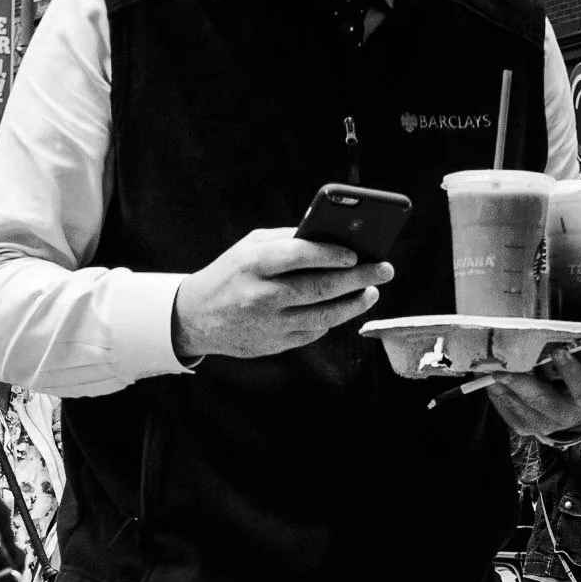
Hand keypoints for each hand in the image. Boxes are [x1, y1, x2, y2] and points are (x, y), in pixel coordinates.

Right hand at [171, 229, 388, 361]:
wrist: (196, 317)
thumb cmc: (230, 273)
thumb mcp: (250, 246)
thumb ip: (288, 239)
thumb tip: (334, 236)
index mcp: (255, 264)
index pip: (301, 255)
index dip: (333, 254)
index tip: (357, 253)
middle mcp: (262, 296)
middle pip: (320, 287)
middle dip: (358, 278)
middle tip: (385, 269)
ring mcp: (269, 324)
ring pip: (324, 316)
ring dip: (354, 303)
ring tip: (372, 291)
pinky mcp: (275, 345)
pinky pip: (313, 331)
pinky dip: (331, 319)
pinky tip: (343, 307)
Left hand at [479, 353, 580, 437]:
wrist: (576, 413)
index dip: (570, 370)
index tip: (559, 351)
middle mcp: (567, 415)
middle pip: (542, 400)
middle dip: (521, 382)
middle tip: (504, 367)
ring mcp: (544, 424)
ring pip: (520, 405)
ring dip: (501, 386)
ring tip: (487, 367)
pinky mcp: (526, 427)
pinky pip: (507, 411)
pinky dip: (495, 393)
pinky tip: (485, 378)